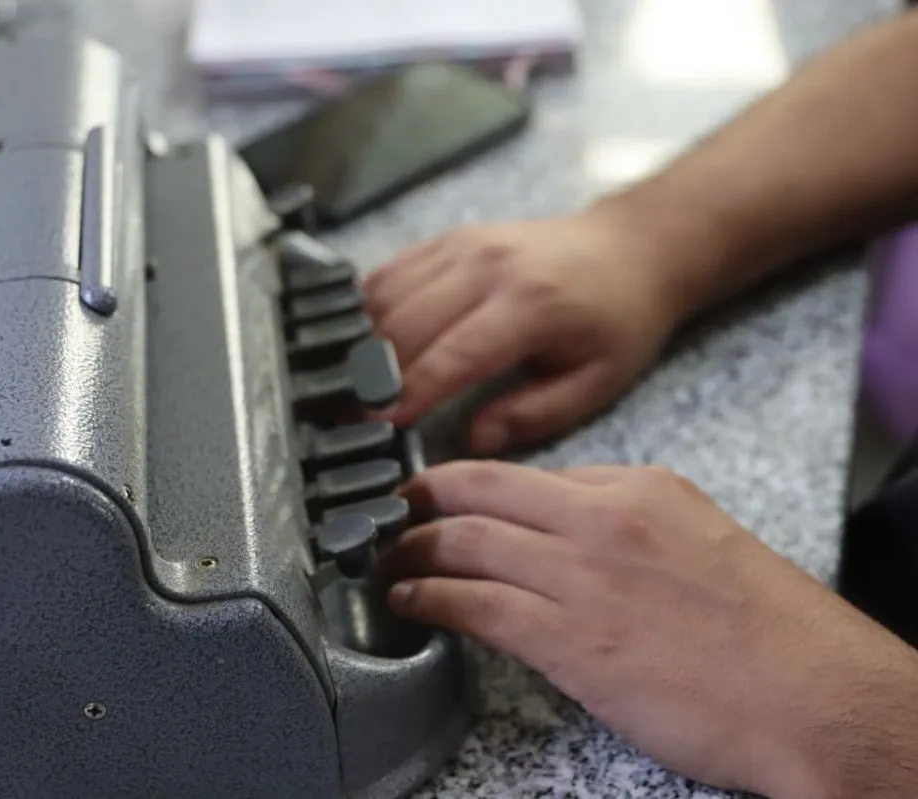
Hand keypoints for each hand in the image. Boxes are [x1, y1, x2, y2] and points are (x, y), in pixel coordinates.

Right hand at [362, 212, 685, 452]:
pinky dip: (368, 308)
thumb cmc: (616, 320)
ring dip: (362, 341)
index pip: (452, 354)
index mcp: (531, 304)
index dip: (410, 392)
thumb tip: (475, 440)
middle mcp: (489, 266)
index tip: (378, 422)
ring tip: (354, 384)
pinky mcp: (449, 239)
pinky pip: (390, 271)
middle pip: (406, 323)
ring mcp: (464, 245)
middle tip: (353, 414)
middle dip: (373, 373)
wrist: (629, 247)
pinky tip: (364, 342)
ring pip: (387, 295)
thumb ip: (533, 415)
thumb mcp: (595, 382)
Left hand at [381, 461, 917, 798]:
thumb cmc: (767, 630)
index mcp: (636, 488)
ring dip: (413, 548)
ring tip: (388, 557)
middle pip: (481, 489)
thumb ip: (626, 523)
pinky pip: (475, 603)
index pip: (529, 474)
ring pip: (466, 540)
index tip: (442, 495)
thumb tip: (563, 526)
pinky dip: (428, 596)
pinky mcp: (569, 638)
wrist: (813, 694)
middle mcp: (601, 519)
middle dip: (423, 497)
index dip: (471, 484)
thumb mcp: (696, 539)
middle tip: (391, 511)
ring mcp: (581, 575)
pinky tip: (409, 600)